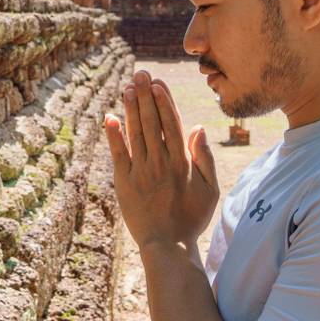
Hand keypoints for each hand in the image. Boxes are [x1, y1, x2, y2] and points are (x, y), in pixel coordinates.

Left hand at [104, 69, 220, 250]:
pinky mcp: (124, 182)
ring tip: (127, 88)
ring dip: (131, 108)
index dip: (164, 101)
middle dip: (146, 96)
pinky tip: (110, 117)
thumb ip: (205, 157)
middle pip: (152, 122)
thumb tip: (197, 126)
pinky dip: (113, 134)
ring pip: (135, 133)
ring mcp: (141, 171)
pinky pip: (118, 153)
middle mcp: (161, 162)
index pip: (172, 123)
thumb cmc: (191, 218)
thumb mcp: (209, 189)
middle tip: (139, 74)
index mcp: (182, 162)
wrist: (167, 246)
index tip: (158, 83)